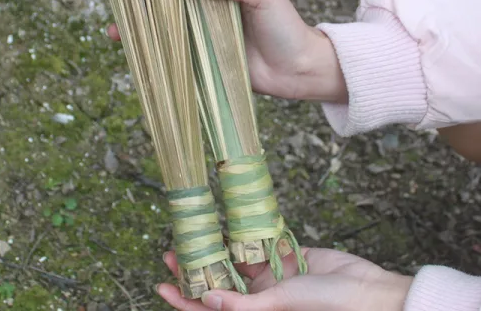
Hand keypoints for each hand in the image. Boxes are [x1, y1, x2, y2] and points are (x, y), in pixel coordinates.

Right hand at [107, 0, 346, 102]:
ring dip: (144, 32)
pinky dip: (158, 56)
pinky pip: (178, 58)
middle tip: (117, 6)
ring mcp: (205, 40)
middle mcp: (208, 13)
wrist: (300, 70)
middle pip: (170, 6)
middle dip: (142, 6)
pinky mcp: (205, 65)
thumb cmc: (286, 27)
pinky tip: (137, 55)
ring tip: (117, 32)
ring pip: (168, 32)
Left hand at [157, 248, 412, 310]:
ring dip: (215, 250)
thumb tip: (205, 300)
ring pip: (235, 262)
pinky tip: (228, 222)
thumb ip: (243, 305)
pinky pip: (259, 244)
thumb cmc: (325, 305)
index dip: (184, 299)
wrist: (364, 288)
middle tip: (173, 251)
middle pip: (218, 283)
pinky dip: (244, 235)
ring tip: (195, 234)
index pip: (209, 309)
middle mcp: (259, 297)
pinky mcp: (285, 256)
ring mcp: (272, 276)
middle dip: (195, 269)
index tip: (162, 284)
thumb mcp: (280, 304)